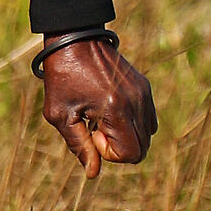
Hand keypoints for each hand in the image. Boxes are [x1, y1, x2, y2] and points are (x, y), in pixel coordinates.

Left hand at [41, 39, 157, 178]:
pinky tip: (110, 108)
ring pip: (148, 135)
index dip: (110, 154)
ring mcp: (143, 93)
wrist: (74, 38)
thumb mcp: (61, 115)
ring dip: (127, 135)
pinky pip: (149, 118)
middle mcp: (136, 101)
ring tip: (103, 117)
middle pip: (143, 148)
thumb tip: (93, 173)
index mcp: (116, 109)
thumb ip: (79, 147)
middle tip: (96, 128)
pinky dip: (133, 123)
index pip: (131, 154)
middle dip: (119, 147)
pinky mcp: (144, 86)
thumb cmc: (63, 77)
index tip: (92, 133)